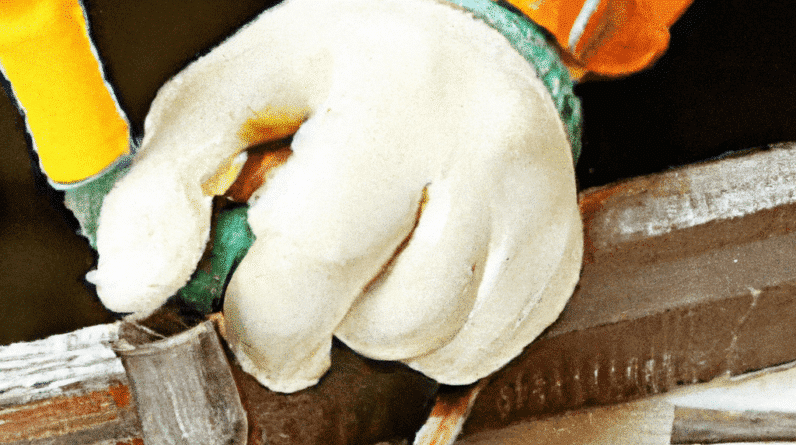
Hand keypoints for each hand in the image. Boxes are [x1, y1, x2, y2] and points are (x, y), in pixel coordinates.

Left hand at [89, 0, 582, 392]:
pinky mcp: (558, 257)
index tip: (249, 315)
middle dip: (325, 320)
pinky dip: (431, 331)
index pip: (319, 254)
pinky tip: (420, 267)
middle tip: (318, 260)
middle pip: (387, 320)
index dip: (265, 318)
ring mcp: (538, 210)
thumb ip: (167, 187)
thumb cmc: (344, 66)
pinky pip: (477, 350)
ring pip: (435, 345)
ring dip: (379, 322)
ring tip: (375, 252)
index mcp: (398, 95)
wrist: (461, 51)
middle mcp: (488, 151)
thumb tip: (137, 287)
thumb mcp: (233, 96)